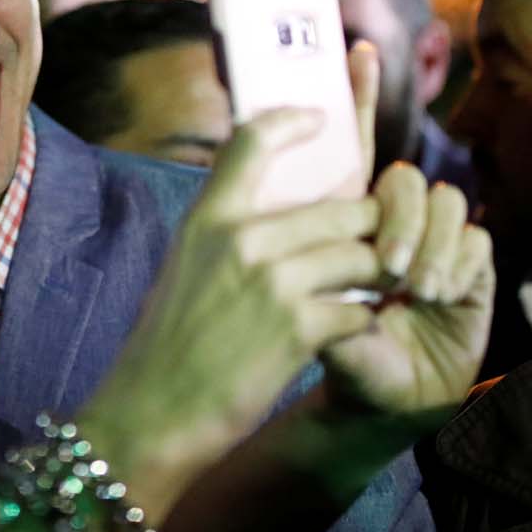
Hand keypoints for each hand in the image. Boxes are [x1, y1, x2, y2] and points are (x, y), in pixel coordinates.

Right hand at [81, 107, 384, 517]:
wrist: (156, 412)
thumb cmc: (169, 345)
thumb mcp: (184, 267)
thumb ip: (227, 232)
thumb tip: (279, 210)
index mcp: (207, 219)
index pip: (252, 141)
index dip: (293, 120)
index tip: (320, 119)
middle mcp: (241, 239)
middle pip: (342, 207)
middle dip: (368, 229)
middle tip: (374, 246)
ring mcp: (273, 281)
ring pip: (364, 255)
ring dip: (375, 276)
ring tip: (367, 291)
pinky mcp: (300, 327)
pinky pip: (361, 308)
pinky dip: (363, 321)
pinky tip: (347, 333)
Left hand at [319, 162, 493, 419]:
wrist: (394, 409)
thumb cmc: (354, 366)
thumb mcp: (330, 334)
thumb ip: (322, 301)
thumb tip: (317, 266)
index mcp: (357, 233)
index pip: (365, 184)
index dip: (373, 209)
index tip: (369, 256)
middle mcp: (400, 230)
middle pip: (410, 179)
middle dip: (404, 219)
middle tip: (394, 268)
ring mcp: (439, 247)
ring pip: (448, 202)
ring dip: (435, 243)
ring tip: (422, 291)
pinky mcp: (475, 273)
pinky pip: (477, 240)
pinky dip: (462, 264)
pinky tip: (443, 297)